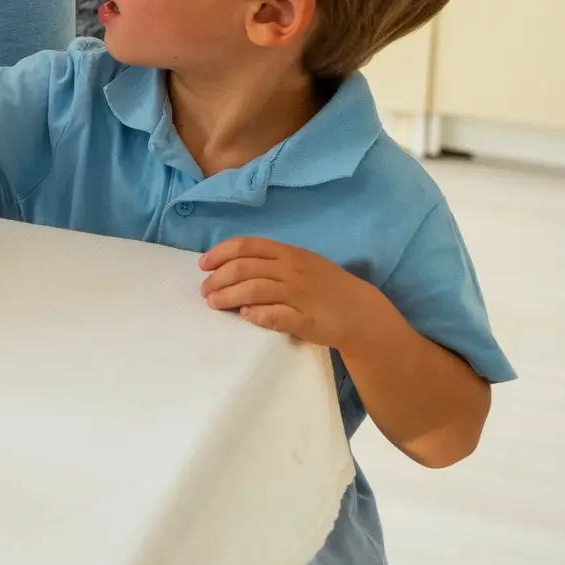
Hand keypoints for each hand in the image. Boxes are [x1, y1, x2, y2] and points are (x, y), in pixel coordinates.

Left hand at [199, 236, 389, 348]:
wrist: (360, 311)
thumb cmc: (324, 285)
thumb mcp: (300, 263)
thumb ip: (271, 261)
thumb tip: (229, 265)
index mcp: (288, 253)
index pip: (246, 246)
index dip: (220, 253)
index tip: (203, 265)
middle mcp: (291, 270)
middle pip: (244, 268)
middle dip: (218, 279)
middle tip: (205, 291)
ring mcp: (299, 294)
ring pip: (254, 290)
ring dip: (228, 296)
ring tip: (214, 303)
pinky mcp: (305, 319)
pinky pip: (275, 315)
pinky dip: (256, 314)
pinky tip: (245, 315)